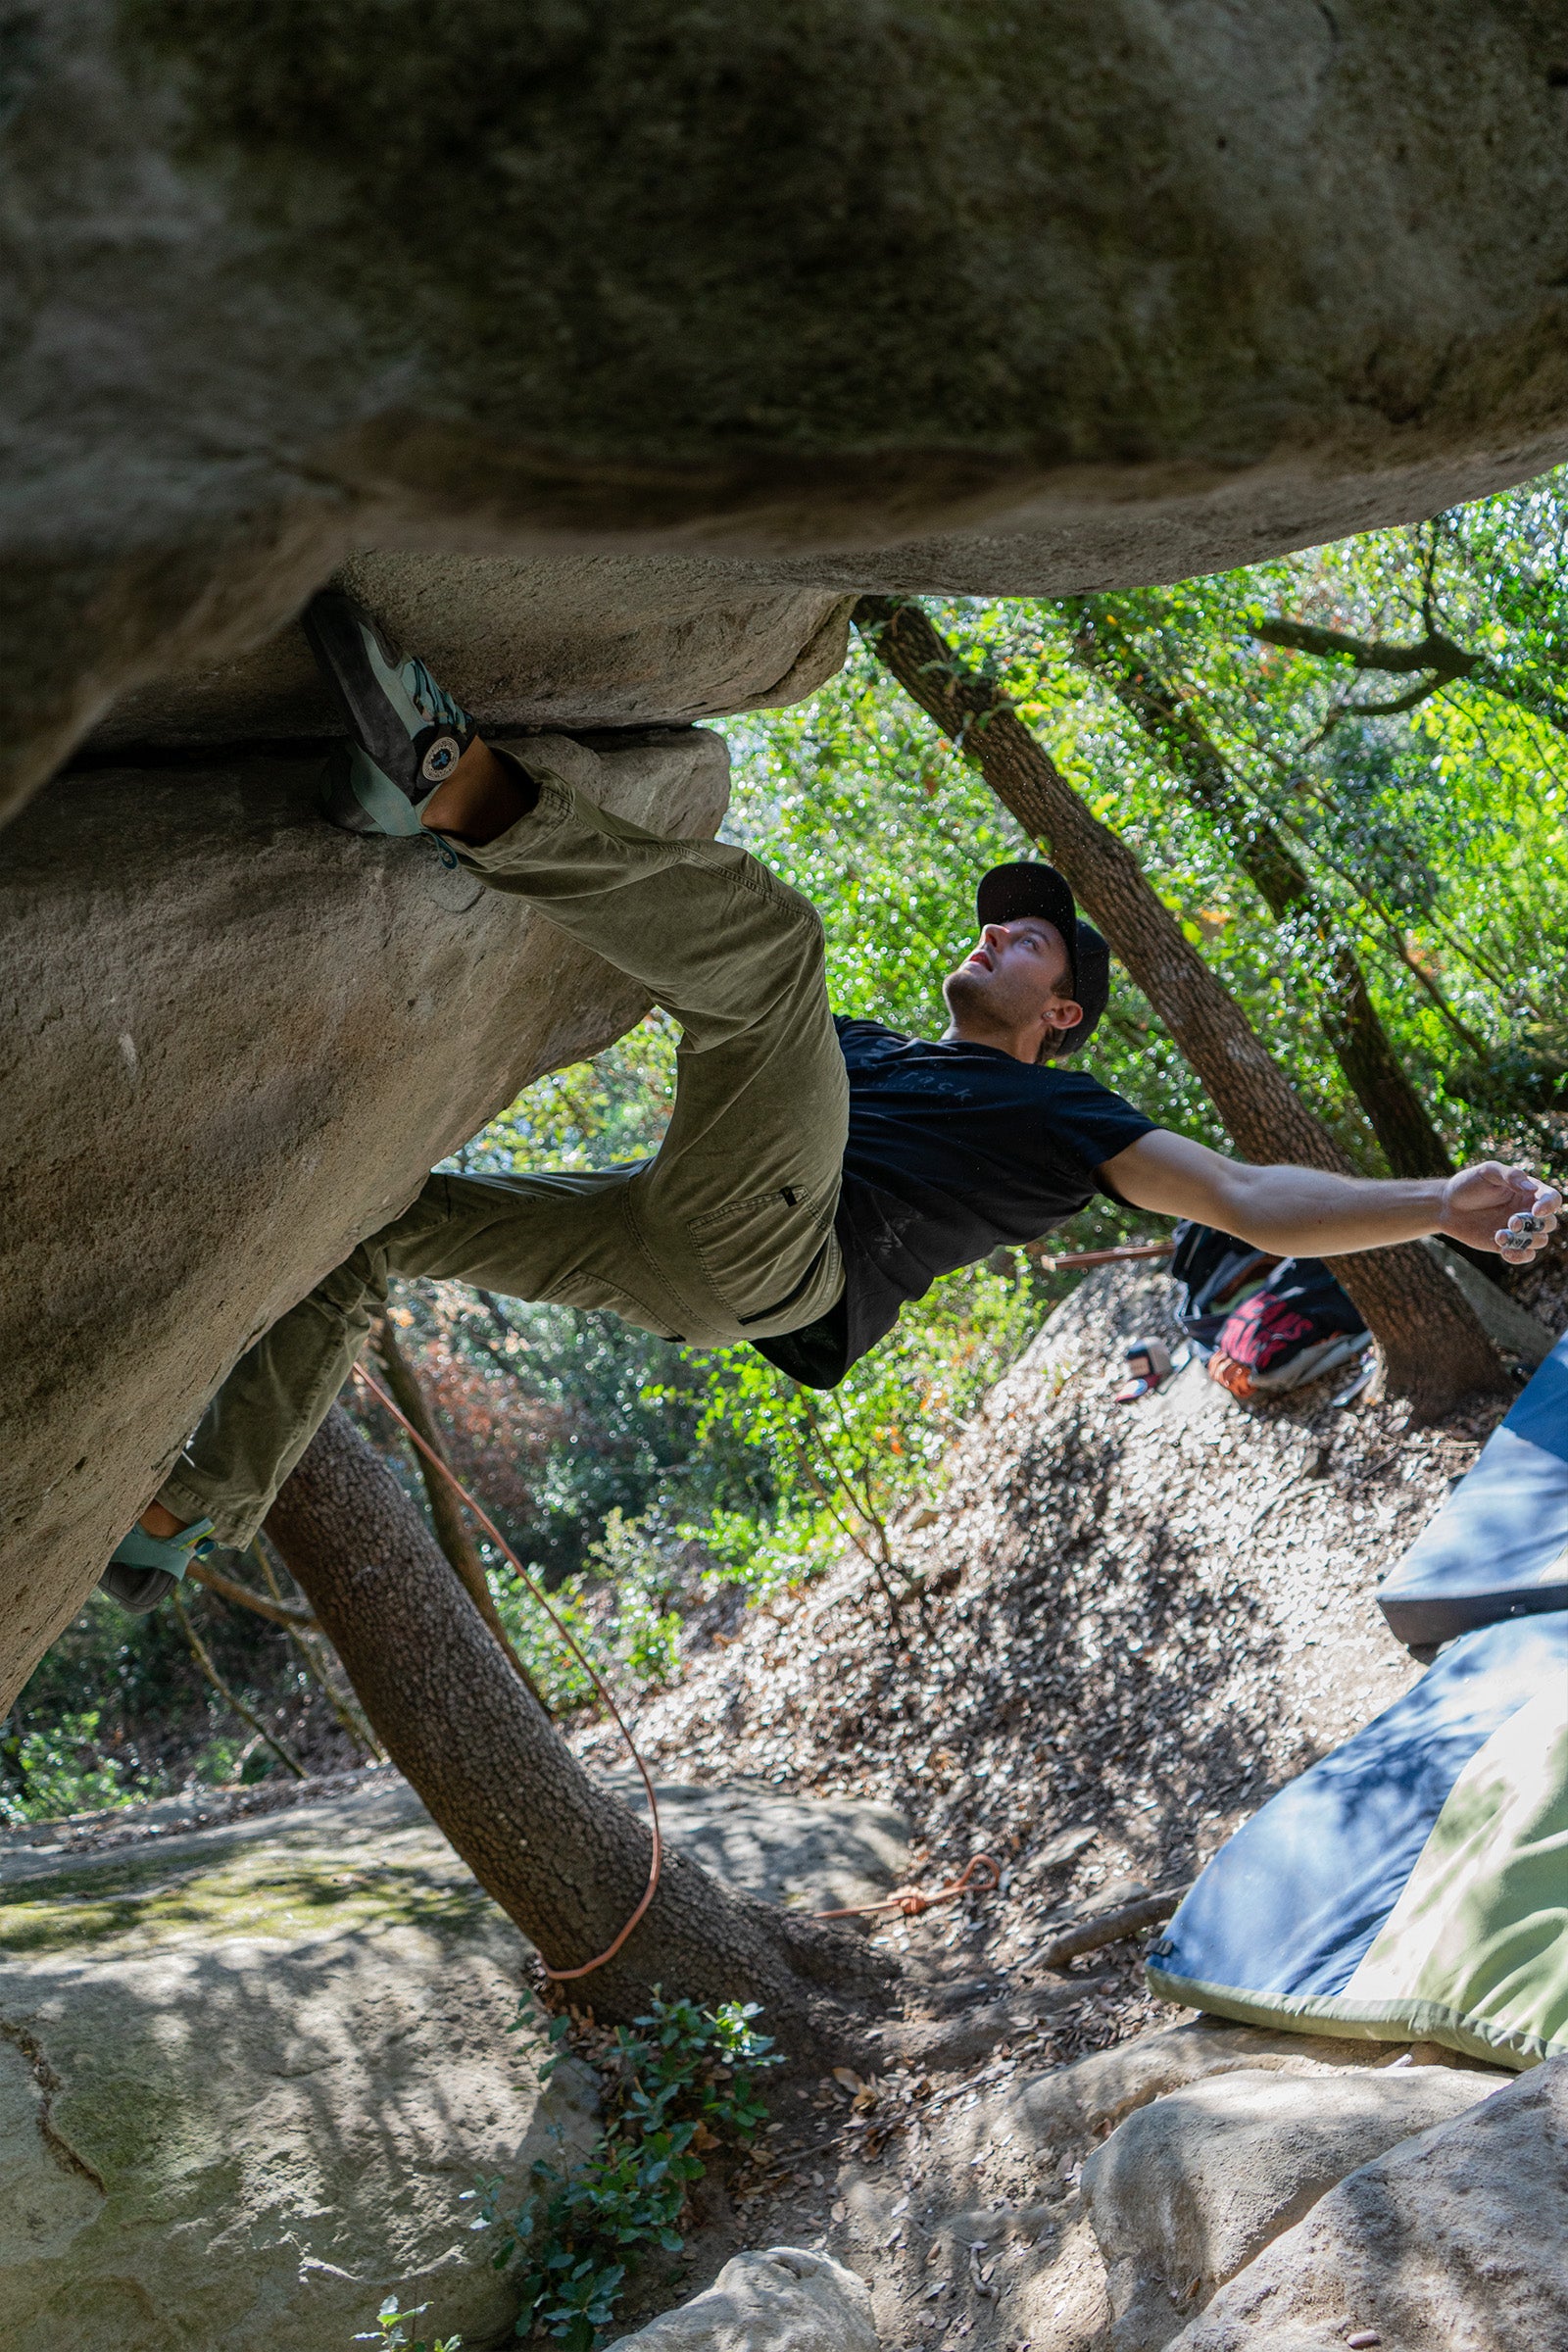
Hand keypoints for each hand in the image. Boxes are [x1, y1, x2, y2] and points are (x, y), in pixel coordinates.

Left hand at [1438, 1162, 1561, 1260]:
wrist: (1447, 1205)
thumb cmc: (1469, 1184)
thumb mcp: (1488, 1172)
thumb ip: (1510, 1176)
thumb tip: (1532, 1189)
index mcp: (1529, 1191)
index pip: (1552, 1199)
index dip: (1549, 1206)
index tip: (1536, 1211)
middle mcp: (1528, 1211)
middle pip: (1550, 1223)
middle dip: (1534, 1225)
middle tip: (1511, 1222)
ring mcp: (1519, 1230)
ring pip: (1539, 1241)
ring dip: (1525, 1241)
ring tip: (1500, 1235)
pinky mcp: (1508, 1245)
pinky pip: (1525, 1255)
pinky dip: (1520, 1256)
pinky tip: (1505, 1251)